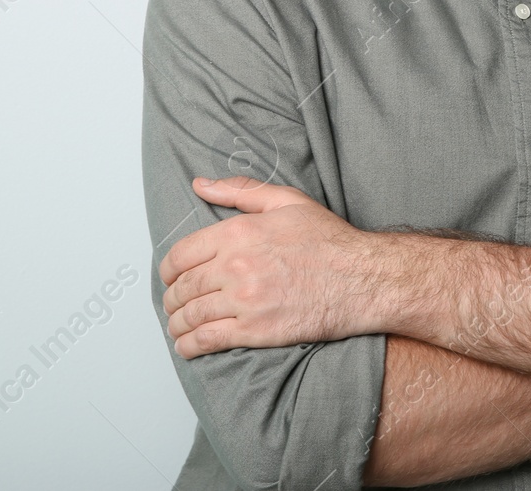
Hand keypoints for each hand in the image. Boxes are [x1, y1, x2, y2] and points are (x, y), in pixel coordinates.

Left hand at [159, 177, 376, 357]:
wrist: (362, 278)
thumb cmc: (329, 241)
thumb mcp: (286, 200)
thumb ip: (240, 190)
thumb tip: (201, 184)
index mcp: (238, 233)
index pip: (181, 254)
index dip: (168, 270)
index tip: (170, 277)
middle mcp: (236, 266)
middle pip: (182, 287)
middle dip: (171, 299)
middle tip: (173, 305)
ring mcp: (244, 300)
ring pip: (191, 316)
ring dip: (176, 324)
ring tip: (177, 328)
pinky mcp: (256, 331)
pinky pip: (208, 340)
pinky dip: (189, 346)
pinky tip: (187, 346)